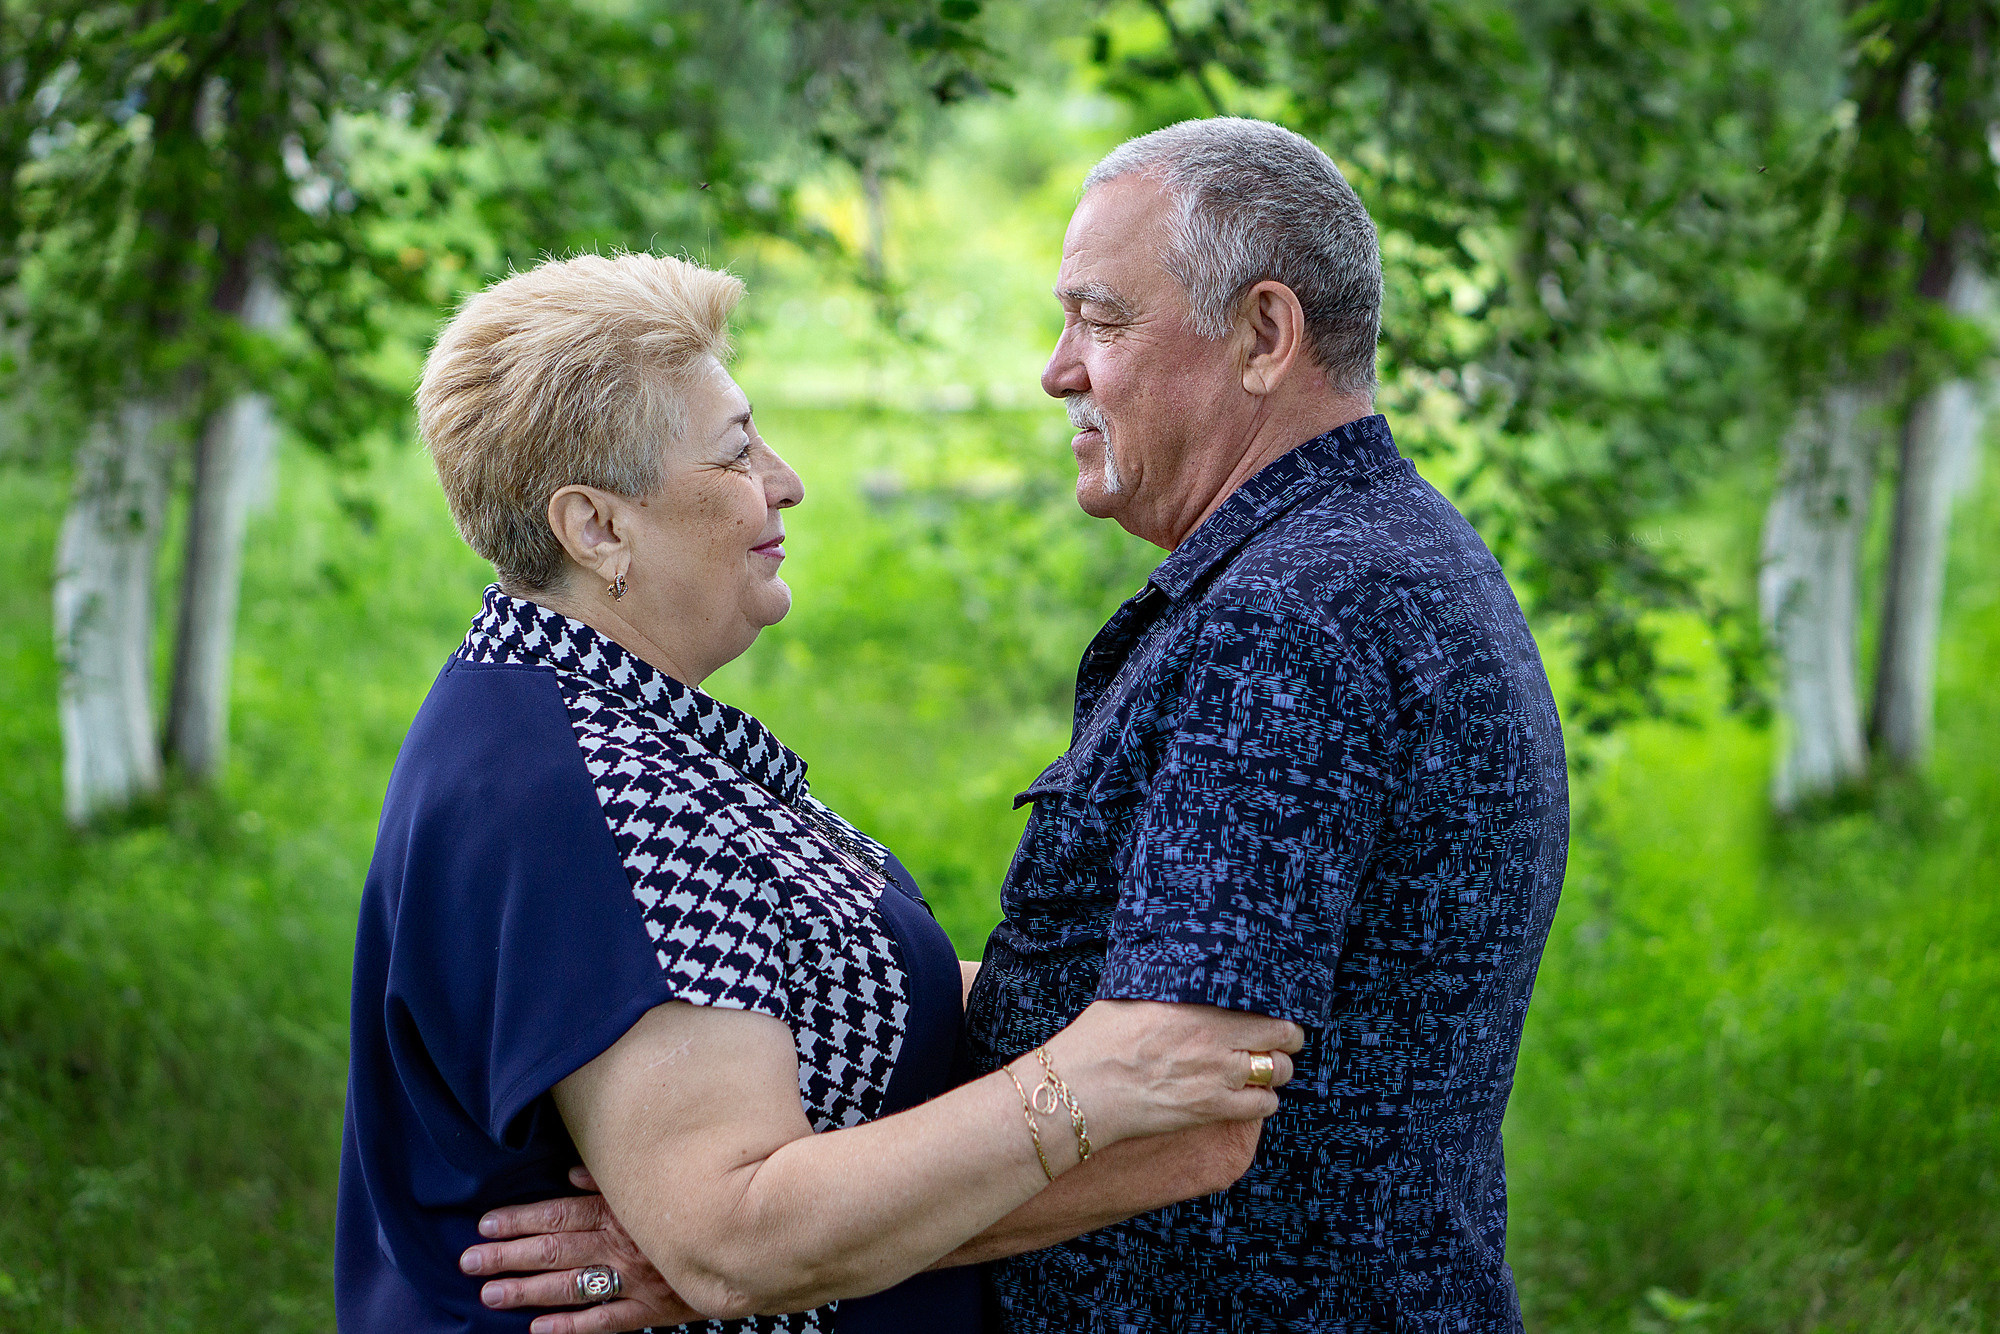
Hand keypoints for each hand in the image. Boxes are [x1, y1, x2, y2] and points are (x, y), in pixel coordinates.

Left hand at [460, 1166, 699, 1333]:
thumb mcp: (658, 1180)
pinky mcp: (651, 1309)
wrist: (748, 1238)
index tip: (484, 1225)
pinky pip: (605, 1320)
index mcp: (620, 1210)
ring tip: (490, 1294)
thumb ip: (613, 1180)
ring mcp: (635, 1279)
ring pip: (570, 1286)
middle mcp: (621, 1244)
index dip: (519, 1220)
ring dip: (528, 1291)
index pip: (558, 1214)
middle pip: (554, 1249)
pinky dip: (571, 1327)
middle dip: (509, 1256)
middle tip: (469, 1263)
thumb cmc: (697, 1202)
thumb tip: (571, 1176)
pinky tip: (538, 1329)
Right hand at [1040, 1000, 1302, 1144]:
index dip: (1276, 1011)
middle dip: (1286, 1040)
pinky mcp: (1211, 1110)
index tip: (1274, 1013)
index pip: (1263, 1005)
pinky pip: (1262, 1107)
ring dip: (1275, 1070)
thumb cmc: (1097, 1040)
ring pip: (1278, 1073)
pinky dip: (1262, 1101)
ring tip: (1262, 1069)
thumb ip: (1167, 990)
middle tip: (1280, 1041)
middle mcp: (1216, 1041)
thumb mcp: (1131, 997)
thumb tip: (1178, 977)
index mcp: (1197, 1007)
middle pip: (1282, 1038)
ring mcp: (1217, 1078)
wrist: (1081, 1090)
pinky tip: (1247, 1096)